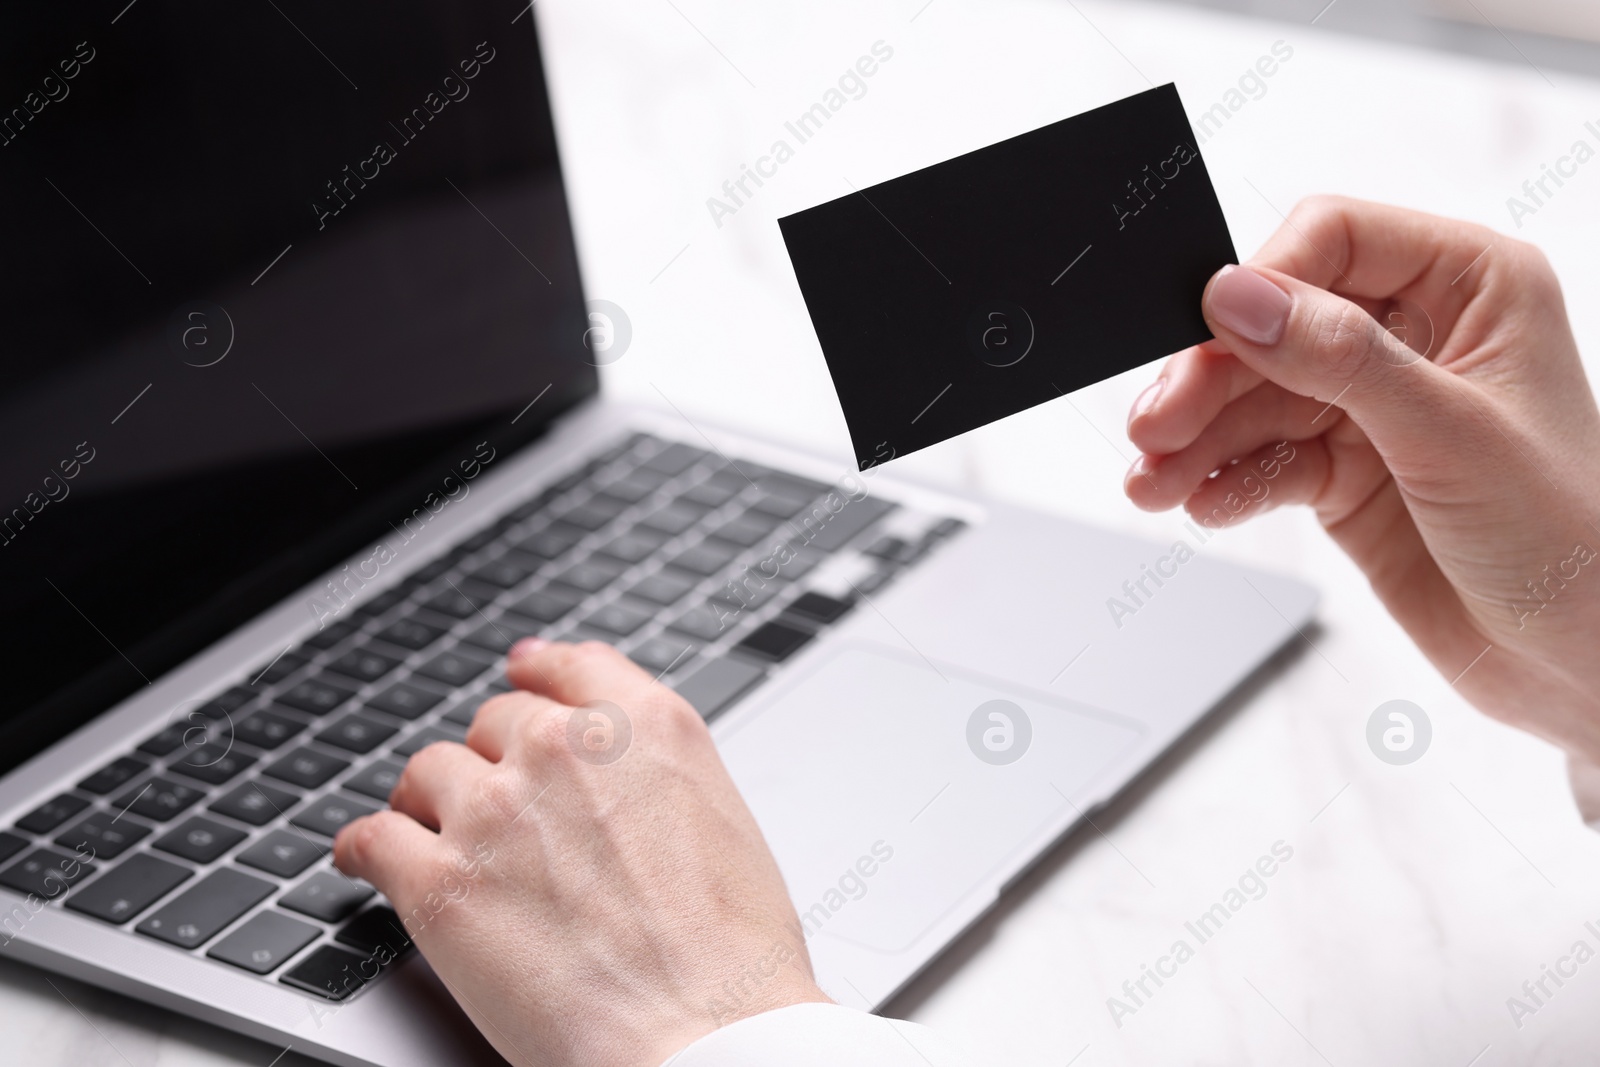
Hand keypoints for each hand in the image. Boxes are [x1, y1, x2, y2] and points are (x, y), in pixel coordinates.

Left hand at [333, 639, 829, 1066]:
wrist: (706, 1035)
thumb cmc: (734, 956)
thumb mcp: (723, 818)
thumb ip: (658, 772)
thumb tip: (622, 779)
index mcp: (644, 728)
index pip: (570, 666)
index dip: (537, 672)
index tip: (522, 674)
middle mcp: (564, 751)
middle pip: (495, 723)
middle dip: (494, 761)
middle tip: (500, 805)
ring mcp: (495, 811)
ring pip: (428, 772)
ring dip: (429, 802)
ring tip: (429, 832)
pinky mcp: (439, 883)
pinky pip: (371, 838)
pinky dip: (361, 848)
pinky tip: (364, 859)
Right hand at [1123, 196, 1599, 800]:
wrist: (1584, 663)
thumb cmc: (1573, 539)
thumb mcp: (1452, 436)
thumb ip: (1340, 360)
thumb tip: (1239, 298)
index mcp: (1472, 285)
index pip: (1333, 240)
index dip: (1261, 283)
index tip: (1203, 335)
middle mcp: (1419, 334)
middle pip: (1276, 325)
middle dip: (1209, 379)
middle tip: (1154, 426)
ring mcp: (1378, 407)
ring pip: (1257, 398)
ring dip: (1200, 440)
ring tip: (1153, 481)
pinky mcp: (1348, 473)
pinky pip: (1266, 460)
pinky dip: (1227, 481)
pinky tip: (1202, 502)